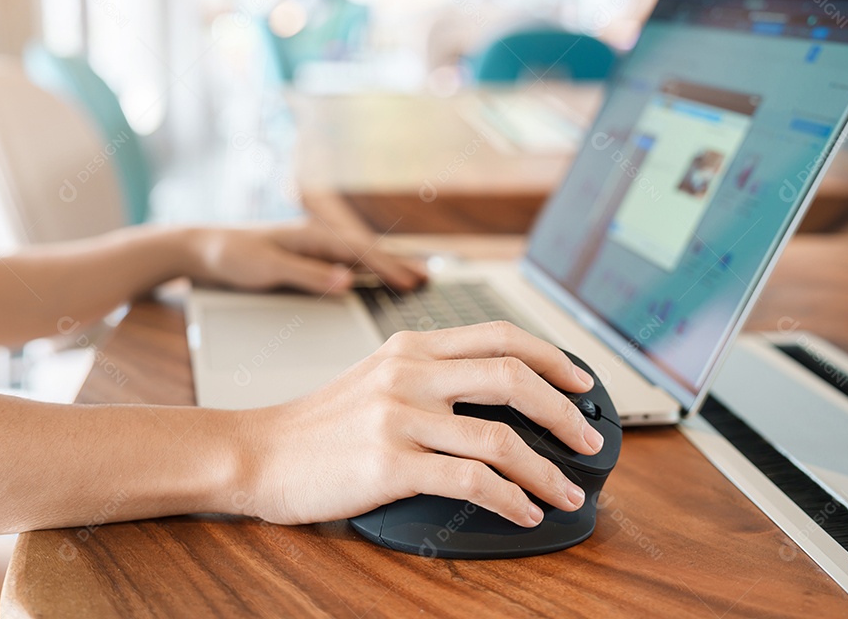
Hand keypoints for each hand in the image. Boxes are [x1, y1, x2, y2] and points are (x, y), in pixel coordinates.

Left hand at [186, 221, 425, 294]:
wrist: (201, 248)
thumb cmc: (230, 256)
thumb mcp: (267, 268)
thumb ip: (308, 275)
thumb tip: (347, 281)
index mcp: (311, 236)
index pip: (360, 252)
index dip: (389, 268)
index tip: (413, 282)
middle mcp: (315, 237)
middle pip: (365, 251)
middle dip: (396, 264)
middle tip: (427, 279)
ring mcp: (311, 245)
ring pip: (357, 256)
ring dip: (384, 266)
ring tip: (412, 277)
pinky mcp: (304, 256)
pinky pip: (343, 261)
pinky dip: (365, 269)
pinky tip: (373, 277)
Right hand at [236, 322, 603, 526]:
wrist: (258, 453)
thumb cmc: (317, 423)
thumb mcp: (375, 378)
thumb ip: (428, 375)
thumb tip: (494, 395)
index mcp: (410, 347)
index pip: (499, 335)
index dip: (552, 357)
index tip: (582, 382)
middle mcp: (409, 373)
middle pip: (512, 377)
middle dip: (565, 411)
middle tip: (588, 439)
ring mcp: (398, 417)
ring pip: (499, 437)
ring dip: (547, 470)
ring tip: (566, 492)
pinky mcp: (389, 464)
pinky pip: (470, 480)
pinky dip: (510, 499)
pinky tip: (524, 512)